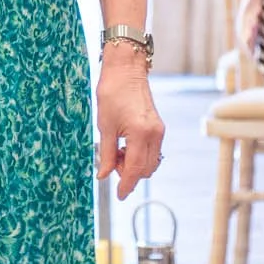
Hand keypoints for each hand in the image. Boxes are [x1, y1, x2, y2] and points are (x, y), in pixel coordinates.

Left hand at [95, 48, 163, 198]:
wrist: (126, 68)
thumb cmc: (112, 92)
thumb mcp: (104, 125)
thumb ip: (107, 153)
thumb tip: (104, 175)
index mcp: (140, 134)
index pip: (136, 169)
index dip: (127, 185)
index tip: (119, 195)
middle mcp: (155, 134)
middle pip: (146, 169)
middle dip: (130, 174)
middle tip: (112, 165)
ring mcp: (159, 130)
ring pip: (151, 161)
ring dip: (135, 165)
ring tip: (117, 154)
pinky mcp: (158, 126)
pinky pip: (152, 150)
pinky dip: (140, 155)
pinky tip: (125, 147)